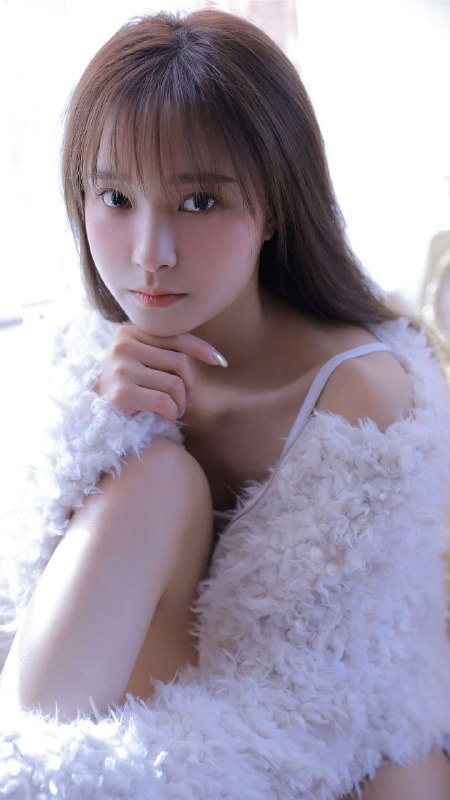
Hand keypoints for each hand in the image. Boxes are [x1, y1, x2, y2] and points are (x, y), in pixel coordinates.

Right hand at [95, 324, 226, 419]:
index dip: (201, 349)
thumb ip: (167, 351)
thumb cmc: (127, 385)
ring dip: (181, 402)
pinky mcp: (121, 393)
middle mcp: (122, 346)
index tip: (220, 361)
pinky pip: (165, 402)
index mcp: (128, 332)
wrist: (94, 414)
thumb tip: (217, 358)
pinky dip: (172, 412)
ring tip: (175, 408)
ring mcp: (120, 369)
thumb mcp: (143, 360)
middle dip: (189, 385)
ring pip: (174, 384)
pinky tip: (166, 415)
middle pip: (179, 362)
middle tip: (188, 400)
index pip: (175, 337)